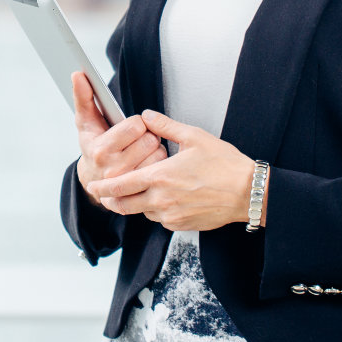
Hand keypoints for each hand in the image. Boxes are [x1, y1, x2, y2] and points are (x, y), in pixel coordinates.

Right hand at [72, 72, 166, 209]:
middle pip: (149, 139)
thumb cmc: (93, 143)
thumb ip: (83, 96)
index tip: (129, 127)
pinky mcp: (141, 189)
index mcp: (100, 150)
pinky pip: (163, 166)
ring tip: (141, 150)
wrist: (94, 179)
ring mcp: (129, 183)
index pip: (135, 125)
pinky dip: (159, 161)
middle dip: (146, 134)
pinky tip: (147, 162)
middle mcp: (114, 170)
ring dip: (155, 148)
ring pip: (159, 152)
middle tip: (137, 138)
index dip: (135, 122)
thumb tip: (78, 74)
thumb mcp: (86, 121)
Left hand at [85, 110, 260, 231]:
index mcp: (161, 177)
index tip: (93, 186)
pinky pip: (160, 220)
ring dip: (136, 204)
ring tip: (138, 193)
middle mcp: (162, 200)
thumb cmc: (225, 165)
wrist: (247, 192)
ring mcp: (172, 215)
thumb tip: (148, 117)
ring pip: (143, 213)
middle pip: (125, 205)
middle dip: (111, 200)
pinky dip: (156, 211)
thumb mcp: (194, 137)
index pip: (121, 185)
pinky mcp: (182, 225)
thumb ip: (166, 126)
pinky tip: (164, 199)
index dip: (103, 188)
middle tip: (102, 196)